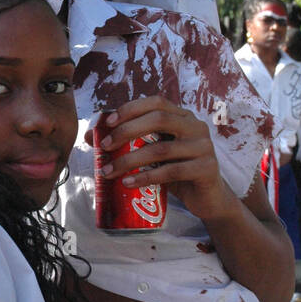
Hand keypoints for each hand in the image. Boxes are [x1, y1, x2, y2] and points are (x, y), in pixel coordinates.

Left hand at [97, 95, 233, 222]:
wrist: (208, 199)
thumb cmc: (177, 172)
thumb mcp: (154, 154)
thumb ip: (130, 143)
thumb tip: (92, 135)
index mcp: (183, 117)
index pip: (157, 102)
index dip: (131, 109)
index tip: (108, 122)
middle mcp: (196, 127)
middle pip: (159, 119)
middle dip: (127, 131)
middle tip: (105, 147)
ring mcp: (204, 147)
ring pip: (162, 149)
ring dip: (130, 160)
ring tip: (109, 172)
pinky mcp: (206, 169)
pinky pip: (172, 172)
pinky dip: (146, 177)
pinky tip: (129, 183)